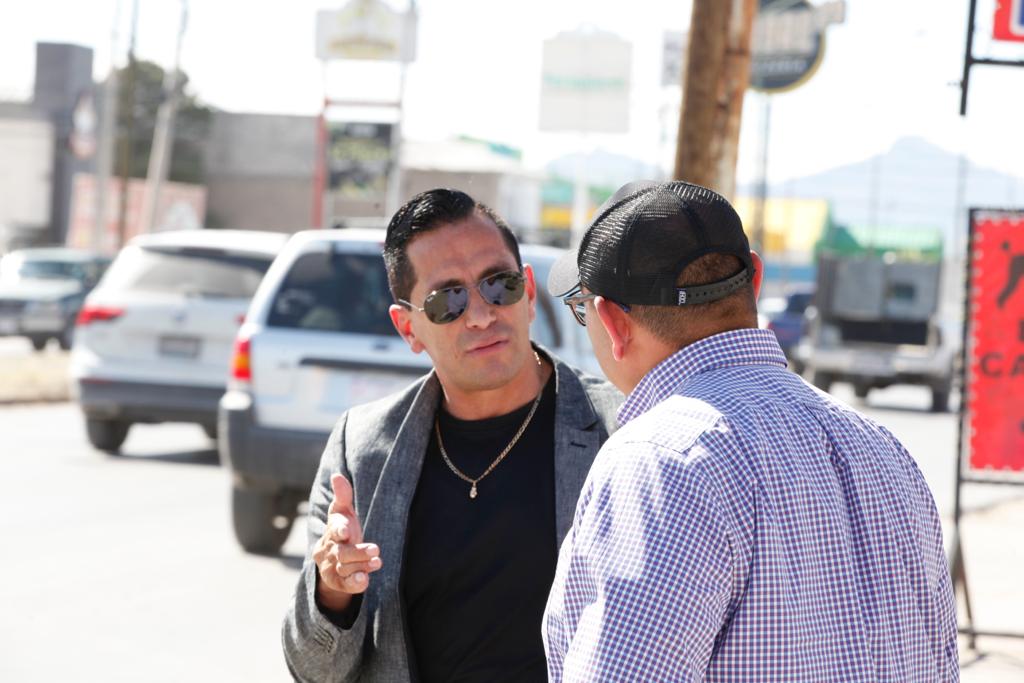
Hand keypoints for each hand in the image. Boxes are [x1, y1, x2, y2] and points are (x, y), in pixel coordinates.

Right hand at [313, 474, 382, 611]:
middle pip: (341, 552)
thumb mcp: (343, 513)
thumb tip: (337, 476)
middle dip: (357, 552)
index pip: (333, 530)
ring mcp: (332, 568)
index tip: (346, 531)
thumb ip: (343, 496)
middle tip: (375, 549)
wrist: (333, 561)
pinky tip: (364, 580)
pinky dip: (354, 583)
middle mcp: (329, 551)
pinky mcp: (339, 583)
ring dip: (361, 565)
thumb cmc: (343, 531)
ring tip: (377, 561)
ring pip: (344, 568)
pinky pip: (345, 585)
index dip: (339, 530)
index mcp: (331, 532)